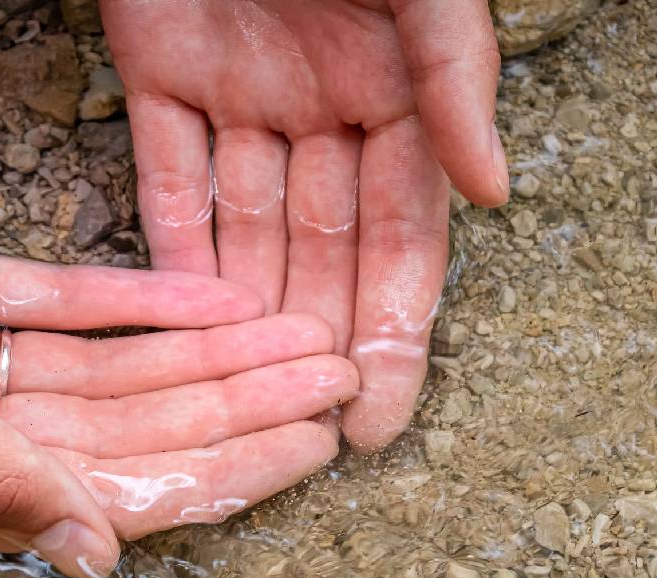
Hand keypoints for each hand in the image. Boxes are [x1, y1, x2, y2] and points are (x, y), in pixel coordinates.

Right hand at [0, 132, 357, 577]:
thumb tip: (92, 555)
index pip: (130, 482)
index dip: (232, 465)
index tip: (317, 440)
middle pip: (143, 418)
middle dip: (246, 398)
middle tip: (335, 374)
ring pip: (123, 362)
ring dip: (213, 345)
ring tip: (298, 330)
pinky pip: (74, 303)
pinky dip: (142, 297)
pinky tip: (214, 293)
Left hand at [101, 0, 506, 451]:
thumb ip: (456, 80)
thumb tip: (496, 195)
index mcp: (397, 90)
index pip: (404, 234)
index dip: (398, 325)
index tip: (389, 410)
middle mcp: (324, 106)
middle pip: (327, 248)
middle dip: (326, 338)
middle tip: (326, 427)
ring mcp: (242, 93)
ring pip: (249, 226)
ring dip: (252, 308)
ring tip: (252, 392)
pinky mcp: (161, 71)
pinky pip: (168, 174)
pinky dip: (176, 241)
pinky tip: (188, 316)